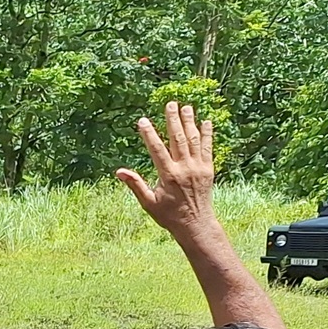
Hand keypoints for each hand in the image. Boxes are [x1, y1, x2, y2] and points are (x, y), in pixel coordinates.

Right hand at [117, 102, 216, 233]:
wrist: (195, 224)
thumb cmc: (168, 215)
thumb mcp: (148, 202)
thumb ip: (135, 184)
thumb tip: (119, 171)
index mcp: (168, 176)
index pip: (157, 150)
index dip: (149, 134)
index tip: (143, 120)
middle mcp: (184, 169)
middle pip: (178, 139)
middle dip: (173, 120)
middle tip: (170, 104)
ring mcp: (198, 168)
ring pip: (194, 140)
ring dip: (190, 122)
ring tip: (186, 107)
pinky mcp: (208, 169)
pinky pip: (208, 148)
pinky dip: (207, 134)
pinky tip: (206, 122)